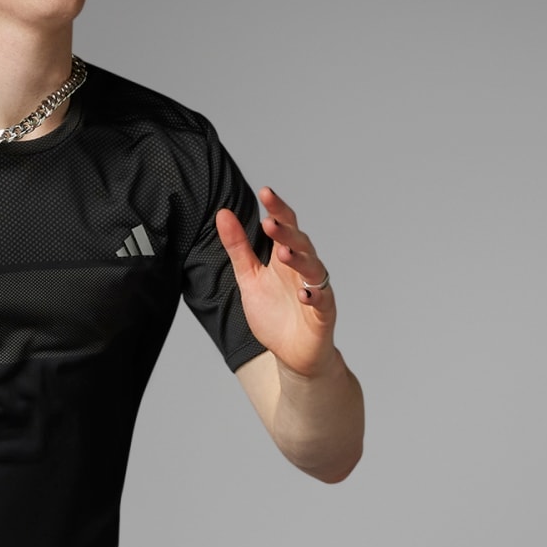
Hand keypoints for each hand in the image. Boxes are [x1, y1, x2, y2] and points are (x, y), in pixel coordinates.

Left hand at [216, 186, 336, 377]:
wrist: (291, 354)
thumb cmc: (274, 314)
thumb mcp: (249, 278)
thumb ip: (238, 247)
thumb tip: (222, 213)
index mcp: (286, 257)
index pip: (285, 226)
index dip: (277, 209)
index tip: (264, 192)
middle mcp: (303, 269)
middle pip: (300, 243)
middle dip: (286, 232)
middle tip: (270, 222)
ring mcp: (316, 290)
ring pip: (313, 268)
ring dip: (299, 259)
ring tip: (283, 253)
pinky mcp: (323, 315)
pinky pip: (322, 301)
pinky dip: (314, 296)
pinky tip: (304, 292)